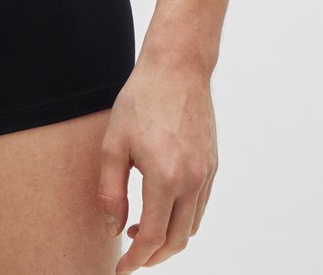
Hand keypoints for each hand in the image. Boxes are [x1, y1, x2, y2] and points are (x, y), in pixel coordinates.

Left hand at [97, 57, 218, 271]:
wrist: (177, 68)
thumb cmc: (141, 99)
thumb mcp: (114, 143)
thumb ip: (110, 189)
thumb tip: (114, 226)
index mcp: (165, 178)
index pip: (152, 237)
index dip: (135, 259)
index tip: (121, 269)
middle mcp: (192, 181)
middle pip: (176, 240)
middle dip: (153, 257)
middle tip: (131, 257)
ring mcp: (206, 174)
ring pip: (191, 226)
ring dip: (168, 239)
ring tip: (141, 232)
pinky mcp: (212, 164)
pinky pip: (199, 206)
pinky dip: (182, 219)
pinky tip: (161, 209)